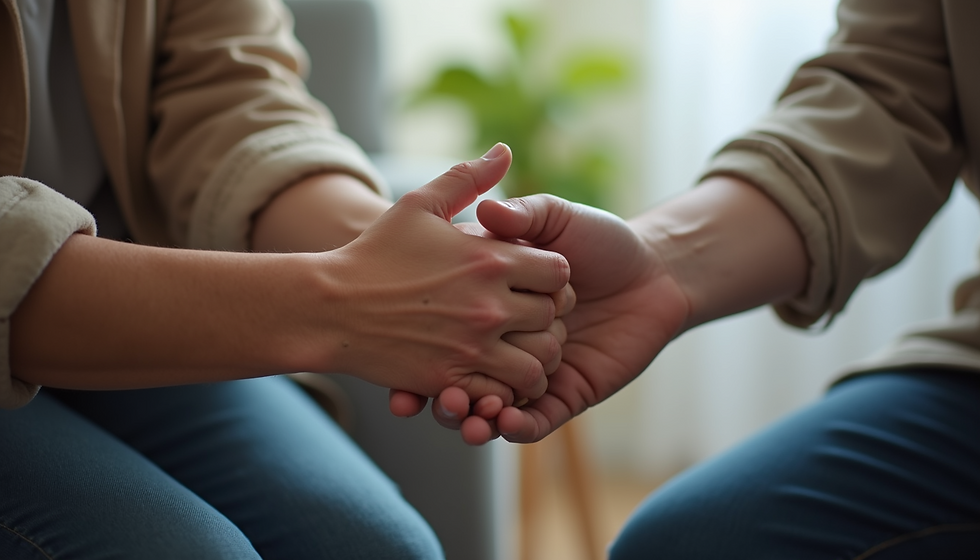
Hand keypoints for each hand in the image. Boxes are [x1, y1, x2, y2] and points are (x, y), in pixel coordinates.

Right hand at [318, 144, 570, 402]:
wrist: (329, 307)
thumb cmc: (374, 253)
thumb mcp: (419, 204)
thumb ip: (467, 178)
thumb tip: (504, 149)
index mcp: (487, 259)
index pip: (558, 271)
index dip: (553, 276)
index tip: (533, 279)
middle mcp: (487, 305)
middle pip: (554, 318)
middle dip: (549, 318)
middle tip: (529, 318)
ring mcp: (470, 348)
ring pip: (539, 363)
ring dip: (537, 358)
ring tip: (519, 350)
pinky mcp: (450, 382)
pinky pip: (503, 396)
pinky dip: (507, 391)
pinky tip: (494, 377)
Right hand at [421, 194, 689, 442]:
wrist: (657, 272)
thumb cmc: (601, 237)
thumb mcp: (554, 215)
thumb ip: (522, 212)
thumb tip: (487, 207)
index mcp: (495, 296)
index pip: (455, 318)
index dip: (432, 332)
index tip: (405, 338)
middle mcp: (507, 336)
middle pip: (466, 371)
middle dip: (445, 389)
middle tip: (431, 393)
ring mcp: (533, 367)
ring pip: (491, 402)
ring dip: (470, 414)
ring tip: (455, 410)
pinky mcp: (565, 394)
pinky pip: (533, 421)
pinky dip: (514, 427)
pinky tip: (499, 423)